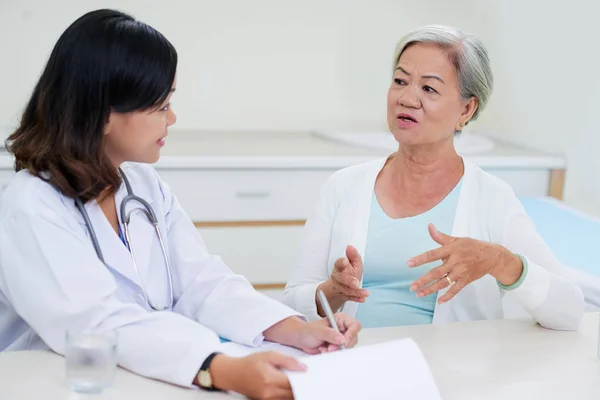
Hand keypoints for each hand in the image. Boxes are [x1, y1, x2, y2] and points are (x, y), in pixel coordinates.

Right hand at [209, 352, 305, 399]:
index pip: (294, 384)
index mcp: (270, 379)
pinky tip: (291, 389)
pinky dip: (288, 396)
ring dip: (295, 393)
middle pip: (293, 394)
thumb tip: (304, 368)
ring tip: (302, 384)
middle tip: (311, 381)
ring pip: (288, 399)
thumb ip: (287, 361)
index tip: (312, 377)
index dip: (305, 381)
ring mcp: (267, 399)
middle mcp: (269, 393)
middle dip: (302, 388)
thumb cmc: (250, 362)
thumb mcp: (269, 355)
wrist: (233, 374)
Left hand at [295, 313, 360, 353]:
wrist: (301, 339)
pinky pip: (341, 353)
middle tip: (331, 347)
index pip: (354, 325)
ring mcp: (340, 339)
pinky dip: (333, 354)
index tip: (344, 341)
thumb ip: (329, 334)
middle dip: (343, 345)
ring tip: (325, 349)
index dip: (352, 333)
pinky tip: (324, 350)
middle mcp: (342, 329)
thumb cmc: (308, 330)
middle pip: (353, 338)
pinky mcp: (337, 347)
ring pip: (347, 347)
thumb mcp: (318, 331)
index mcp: (340, 319)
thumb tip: (341, 339)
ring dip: (337, 350)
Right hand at [318, 245, 368, 314]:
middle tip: (356, 283)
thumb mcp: (353, 262)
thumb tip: (350, 247)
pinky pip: (349, 298)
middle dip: (348, 281)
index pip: (338, 264)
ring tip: (365, 293)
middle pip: (340, 279)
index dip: (341, 262)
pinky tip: (363, 299)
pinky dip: (356, 299)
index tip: (345, 261)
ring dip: (356, 292)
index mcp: (339, 268)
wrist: (342, 286)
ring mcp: (339, 287)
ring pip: (345, 290)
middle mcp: (337, 278)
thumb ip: (353, 255)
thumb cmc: (349, 272)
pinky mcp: (343, 295)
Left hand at [407, 224, 522, 303]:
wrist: (492, 256)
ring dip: (431, 289)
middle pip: (437, 272)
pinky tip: (439, 301)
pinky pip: (456, 290)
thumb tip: (429, 226)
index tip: (409, 263)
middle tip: (411, 286)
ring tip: (419, 294)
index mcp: (451, 250)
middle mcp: (455, 262)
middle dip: (423, 280)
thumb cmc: (471, 246)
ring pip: (444, 283)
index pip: (433, 255)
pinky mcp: (466, 280)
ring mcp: (461, 272)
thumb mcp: (456, 239)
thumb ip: (440, 236)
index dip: (421, 259)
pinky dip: (448, 296)